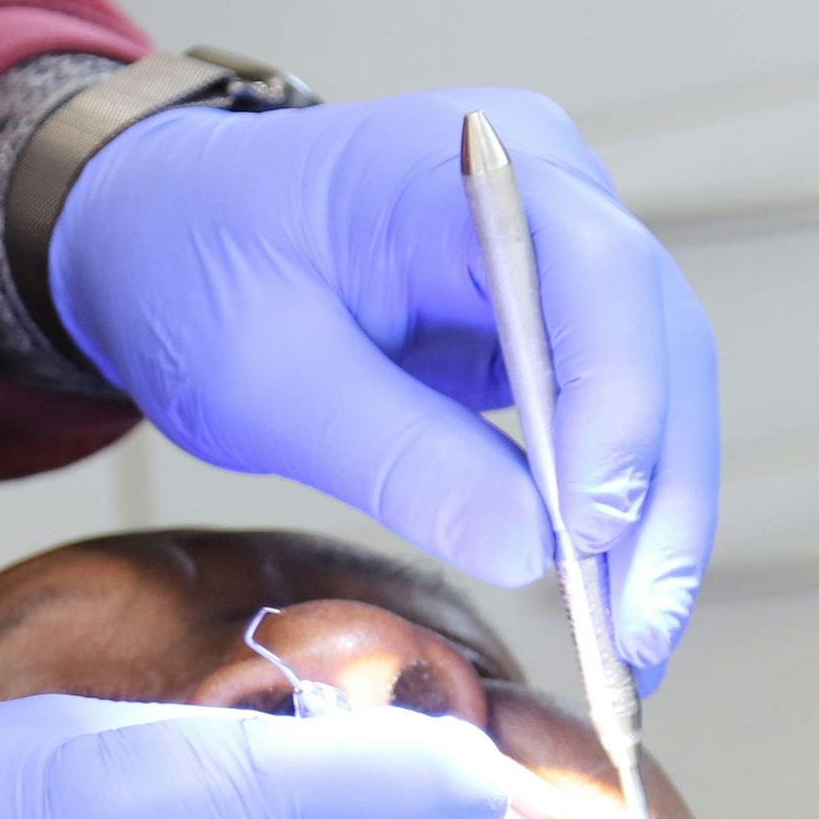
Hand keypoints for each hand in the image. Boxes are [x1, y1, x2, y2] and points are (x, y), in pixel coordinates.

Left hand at [53, 89, 719, 687]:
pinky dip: (616, 514)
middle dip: (658, 499)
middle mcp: (546, 190)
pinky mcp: (554, 320)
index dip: (616, 405)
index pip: (594, 274)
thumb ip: (396, 457)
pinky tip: (605, 606)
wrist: (160, 226)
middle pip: (656, 342)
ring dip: (655, 524)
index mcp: (467, 166)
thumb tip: (532, 554)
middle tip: (635, 638)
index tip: (589, 532)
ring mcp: (561, 252)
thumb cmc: (195, 270)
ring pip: (658, 389)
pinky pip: (616, 416)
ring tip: (631, 652)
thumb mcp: (264, 379)